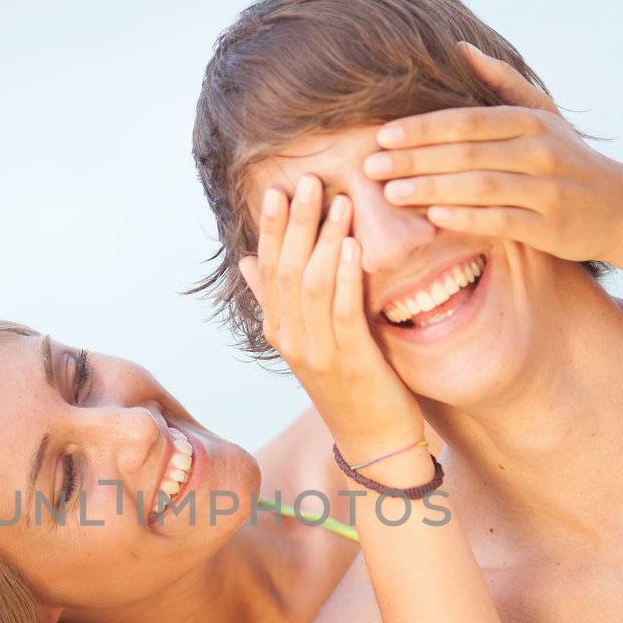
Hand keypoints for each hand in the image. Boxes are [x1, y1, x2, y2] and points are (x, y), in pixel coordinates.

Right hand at [237, 176, 428, 479]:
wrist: (373, 441)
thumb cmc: (349, 385)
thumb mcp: (310, 338)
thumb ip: (281, 300)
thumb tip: (249, 260)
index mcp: (280, 329)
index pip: (269, 269)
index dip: (273, 228)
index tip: (279, 188)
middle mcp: (291, 339)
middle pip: (287, 270)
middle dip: (297, 223)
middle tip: (308, 180)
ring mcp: (317, 353)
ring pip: (312, 286)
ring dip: (324, 240)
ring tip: (338, 201)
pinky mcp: (350, 363)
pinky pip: (343, 313)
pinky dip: (346, 277)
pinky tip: (352, 247)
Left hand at [364, 40, 622, 264]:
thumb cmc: (571, 160)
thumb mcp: (544, 114)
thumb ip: (502, 83)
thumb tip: (459, 48)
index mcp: (530, 121)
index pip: (466, 120)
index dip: (422, 128)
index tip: (382, 135)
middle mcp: (539, 150)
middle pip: (465, 152)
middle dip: (414, 158)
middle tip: (371, 166)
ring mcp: (545, 190)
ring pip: (479, 186)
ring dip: (431, 188)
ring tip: (392, 193)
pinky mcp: (549, 227)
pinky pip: (501, 220)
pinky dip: (467, 218)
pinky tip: (434, 218)